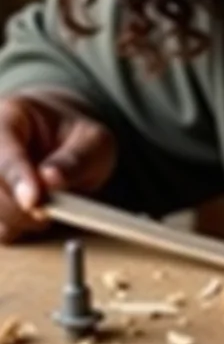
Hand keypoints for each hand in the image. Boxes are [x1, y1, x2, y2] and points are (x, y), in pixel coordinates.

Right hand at [0, 94, 116, 243]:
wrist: (62, 147)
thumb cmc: (77, 140)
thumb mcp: (94, 141)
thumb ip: (77, 158)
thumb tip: (51, 178)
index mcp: (9, 115)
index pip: (3, 152)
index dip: (17, 177)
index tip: (35, 200)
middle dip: (21, 207)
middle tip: (50, 211)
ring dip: (18, 219)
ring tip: (47, 205)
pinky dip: (13, 227)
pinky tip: (31, 214)